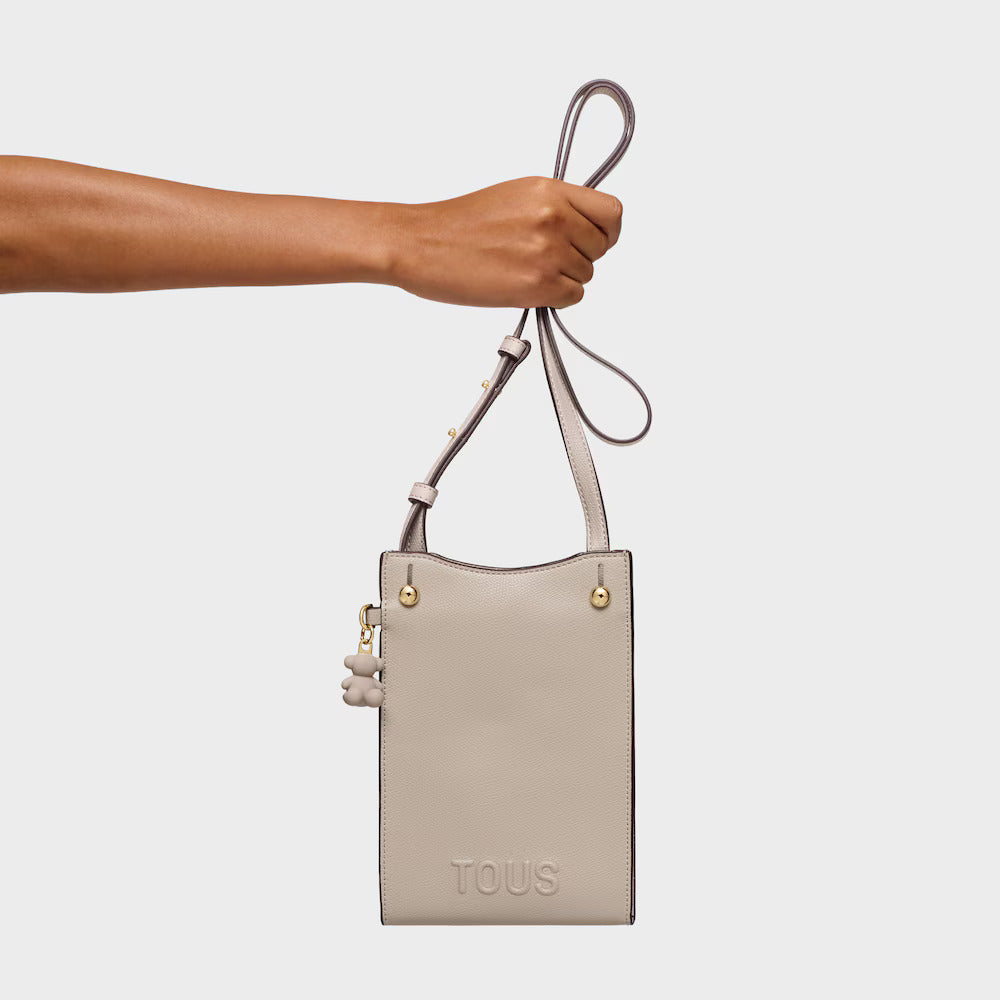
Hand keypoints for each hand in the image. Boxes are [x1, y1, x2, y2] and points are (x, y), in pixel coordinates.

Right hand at [388, 176, 622, 308]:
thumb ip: (554, 207)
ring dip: (562, 279)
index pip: (611, 212)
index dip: (606, 232)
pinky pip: (571, 298)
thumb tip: (584, 229)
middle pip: (600, 249)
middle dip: (579, 257)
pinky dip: (553, 298)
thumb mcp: (515, 196)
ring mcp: (548, 251)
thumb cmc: (458, 224)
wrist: (420, 244)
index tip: (596, 240)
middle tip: (545, 259)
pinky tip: (524, 287)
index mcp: (549, 191)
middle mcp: (554, 217)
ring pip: (585, 275)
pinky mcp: (537, 284)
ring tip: (524, 270)